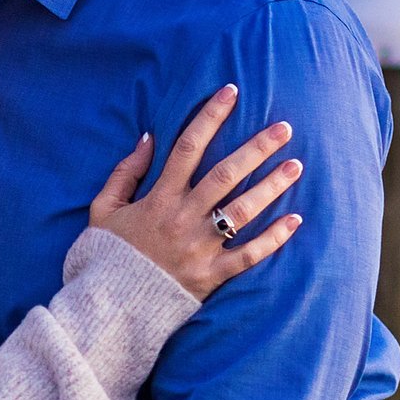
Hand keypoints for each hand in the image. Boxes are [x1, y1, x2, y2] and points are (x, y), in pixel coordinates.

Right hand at [88, 83, 304, 297]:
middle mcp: (183, 218)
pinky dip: (274, 238)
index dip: (210, 117)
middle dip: (257, 148)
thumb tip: (148, 138)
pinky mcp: (212, 276)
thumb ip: (124, 173)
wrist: (110, 308)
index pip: (187, 148)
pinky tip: (295, 219)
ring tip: (296, 165)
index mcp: (158, 199)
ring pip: (243, 211)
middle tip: (284, 127)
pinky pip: (249, 255)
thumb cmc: (107, 255)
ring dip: (272, 186)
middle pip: (226, 174)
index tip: (230, 92)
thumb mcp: (103, 210)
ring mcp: (200, 247)